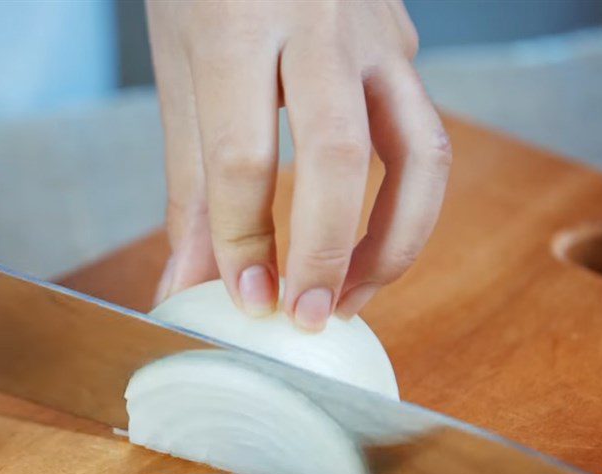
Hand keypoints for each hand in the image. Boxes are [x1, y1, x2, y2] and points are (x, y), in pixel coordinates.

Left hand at [147, 0, 450, 328]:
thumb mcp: (179, 72)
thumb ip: (192, 187)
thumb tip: (189, 287)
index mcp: (239, 26)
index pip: (245, 158)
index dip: (245, 243)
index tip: (244, 299)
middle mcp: (320, 25)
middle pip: (340, 157)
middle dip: (327, 253)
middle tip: (305, 316)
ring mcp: (377, 34)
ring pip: (422, 151)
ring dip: (396, 240)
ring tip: (354, 294)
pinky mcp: (404, 46)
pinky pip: (422, 133)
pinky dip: (405, 201)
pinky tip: (367, 236)